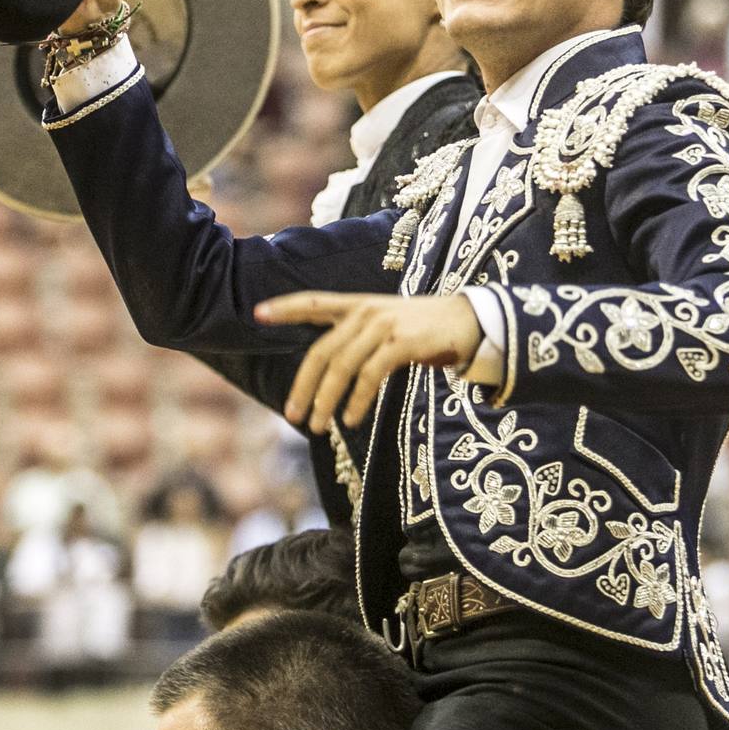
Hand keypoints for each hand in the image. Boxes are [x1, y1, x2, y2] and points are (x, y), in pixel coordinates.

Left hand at [255, 292, 482, 431]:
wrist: (471, 321)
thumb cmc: (424, 330)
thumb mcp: (386, 326)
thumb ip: (356, 340)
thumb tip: (326, 373)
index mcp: (358, 305)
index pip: (314, 303)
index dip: (285, 307)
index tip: (257, 314)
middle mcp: (366, 312)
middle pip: (322, 351)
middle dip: (303, 386)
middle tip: (291, 415)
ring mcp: (384, 325)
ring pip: (342, 367)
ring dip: (326, 400)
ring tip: (317, 426)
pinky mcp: (402, 342)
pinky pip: (370, 375)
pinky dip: (356, 400)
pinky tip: (350, 420)